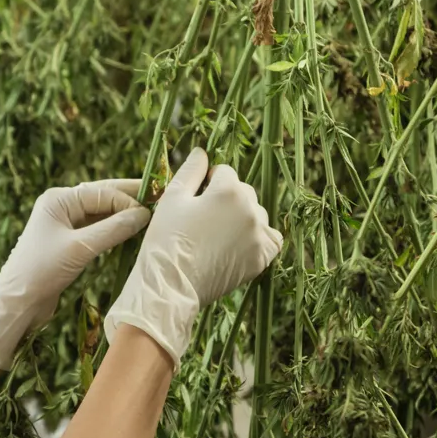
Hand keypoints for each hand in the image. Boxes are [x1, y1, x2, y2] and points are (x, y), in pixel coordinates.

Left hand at [0, 180, 150, 369]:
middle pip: (102, 197)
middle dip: (129, 199)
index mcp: (58, 199)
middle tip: (160, 199)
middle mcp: (61, 206)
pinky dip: (113, 231)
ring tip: (150, 216)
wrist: (18, 301)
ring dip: (123, 216)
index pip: (102, 192)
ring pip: (101, 214)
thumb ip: (112, 229)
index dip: (128, 200)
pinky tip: (131, 233)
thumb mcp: (80, 248)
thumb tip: (142, 214)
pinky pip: (96, 230)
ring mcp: (64, 224)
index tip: (152, 211)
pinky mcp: (68, 242)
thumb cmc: (42, 270)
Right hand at [104, 148, 282, 369]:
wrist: (171, 285)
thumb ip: (190, 171)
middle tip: (202, 219)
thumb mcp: (172, 199)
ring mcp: (259, 235)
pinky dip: (258, 238)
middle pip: (243, 192)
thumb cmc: (166, 239)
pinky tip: (238, 244)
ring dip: (241, 218)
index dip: (207, 183)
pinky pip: (270, 239)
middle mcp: (251, 209)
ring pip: (256, 214)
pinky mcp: (262, 258)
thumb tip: (201, 152)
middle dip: (226, 199)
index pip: (224, 172)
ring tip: (216, 235)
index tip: (194, 200)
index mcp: (229, 190)